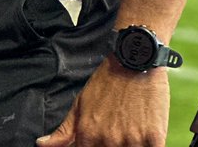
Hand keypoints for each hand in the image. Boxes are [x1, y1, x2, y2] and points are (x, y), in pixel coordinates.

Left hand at [37, 56, 168, 146]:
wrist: (133, 60)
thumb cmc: (107, 82)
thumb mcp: (80, 103)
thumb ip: (64, 131)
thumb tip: (42, 146)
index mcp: (88, 134)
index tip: (99, 142)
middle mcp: (109, 140)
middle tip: (115, 129)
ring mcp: (132, 141)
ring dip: (130, 146)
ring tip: (130, 130)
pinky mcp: (155, 139)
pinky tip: (145, 136)